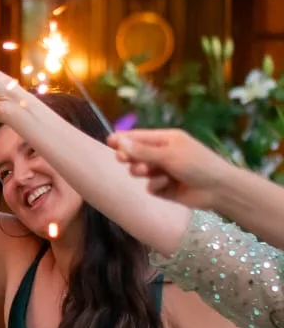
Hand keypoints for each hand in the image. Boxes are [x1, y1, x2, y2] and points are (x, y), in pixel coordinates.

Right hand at [106, 128, 231, 210]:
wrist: (219, 190)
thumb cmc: (198, 165)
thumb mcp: (168, 155)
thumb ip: (142, 150)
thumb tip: (118, 140)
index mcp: (167, 140)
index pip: (139, 137)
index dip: (124, 139)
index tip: (109, 141)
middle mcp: (163, 154)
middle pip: (136, 154)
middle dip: (129, 156)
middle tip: (122, 159)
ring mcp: (164, 171)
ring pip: (140, 171)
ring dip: (142, 171)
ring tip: (147, 172)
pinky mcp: (165, 188)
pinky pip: (150, 186)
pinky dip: (156, 185)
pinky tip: (167, 185)